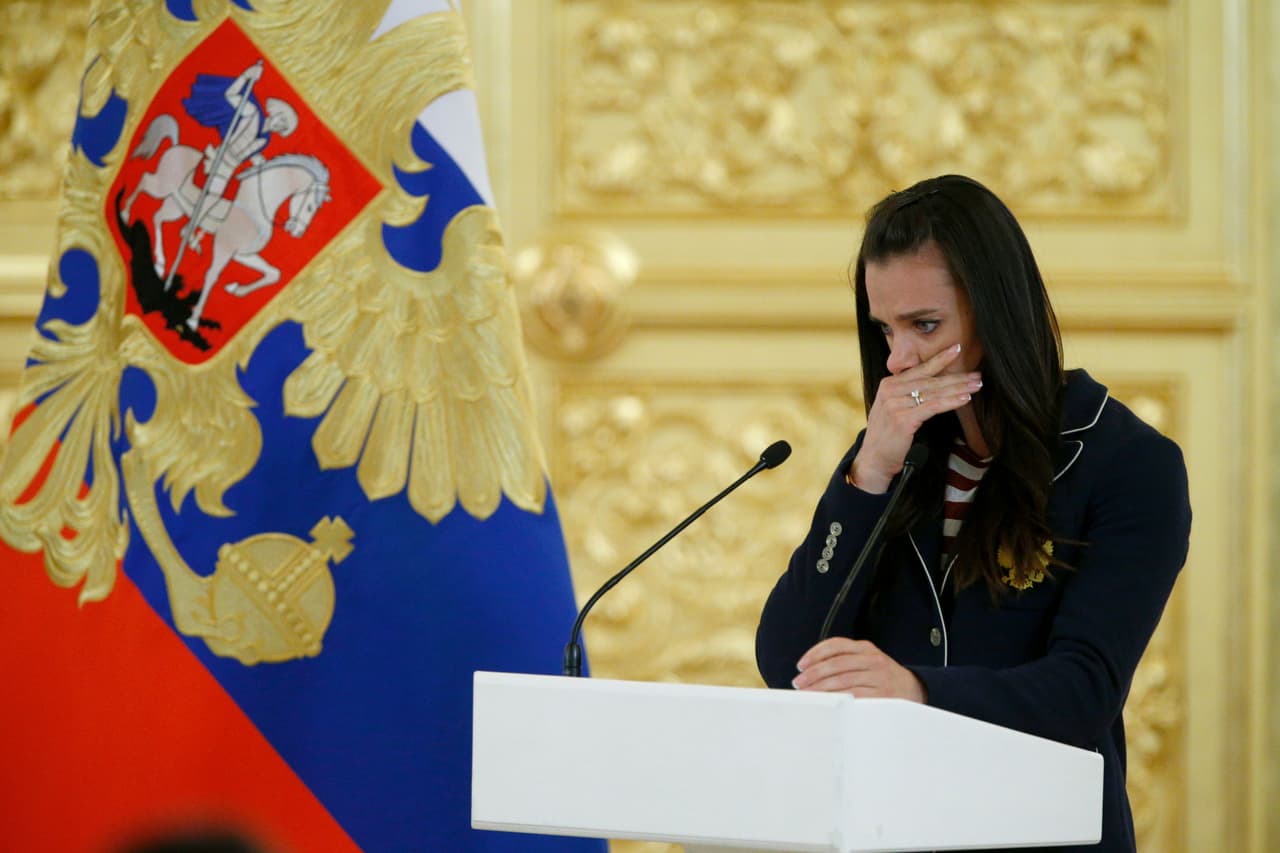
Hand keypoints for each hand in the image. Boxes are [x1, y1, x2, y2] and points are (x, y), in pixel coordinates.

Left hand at [791, 638, 926, 701]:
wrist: (913, 689)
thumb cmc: (881, 676)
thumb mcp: (867, 660)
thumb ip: (844, 660)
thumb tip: (809, 671)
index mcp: (866, 648)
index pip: (836, 645)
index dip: (815, 654)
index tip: (801, 665)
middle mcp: (873, 659)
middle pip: (836, 663)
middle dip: (814, 674)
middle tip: (799, 683)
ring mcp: (879, 677)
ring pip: (843, 680)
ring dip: (821, 688)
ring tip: (808, 694)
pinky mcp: (882, 695)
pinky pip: (854, 695)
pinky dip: (837, 698)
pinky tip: (827, 702)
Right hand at [849, 343, 981, 492]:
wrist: (874, 459)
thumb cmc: (888, 436)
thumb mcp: (893, 408)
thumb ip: (907, 394)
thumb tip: (934, 385)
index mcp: (888, 384)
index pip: (919, 369)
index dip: (940, 358)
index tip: (957, 348)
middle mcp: (890, 391)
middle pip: (930, 380)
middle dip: (956, 377)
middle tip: (976, 374)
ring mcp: (895, 404)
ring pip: (933, 392)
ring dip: (958, 388)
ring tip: (976, 385)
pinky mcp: (903, 419)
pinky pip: (932, 407)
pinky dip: (950, 402)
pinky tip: (964, 399)